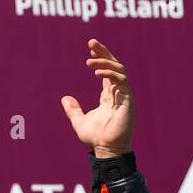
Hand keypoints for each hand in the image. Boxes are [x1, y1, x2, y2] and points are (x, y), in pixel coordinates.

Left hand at [60, 38, 132, 158]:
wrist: (106, 150)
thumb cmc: (96, 138)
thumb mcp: (79, 121)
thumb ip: (73, 110)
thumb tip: (64, 98)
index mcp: (108, 95)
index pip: (107, 70)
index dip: (100, 57)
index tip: (90, 47)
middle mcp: (118, 92)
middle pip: (114, 65)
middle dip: (104, 52)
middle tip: (91, 42)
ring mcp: (124, 95)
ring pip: (118, 70)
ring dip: (104, 62)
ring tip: (88, 60)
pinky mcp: (128, 100)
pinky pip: (121, 81)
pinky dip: (110, 73)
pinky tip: (96, 72)